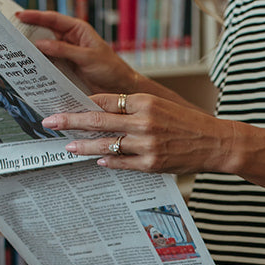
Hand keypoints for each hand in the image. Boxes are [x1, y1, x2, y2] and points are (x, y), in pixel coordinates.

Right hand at [15, 9, 138, 94]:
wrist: (120, 88)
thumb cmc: (111, 68)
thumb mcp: (87, 57)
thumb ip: (64, 50)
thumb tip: (41, 44)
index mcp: (77, 30)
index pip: (53, 19)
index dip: (35, 16)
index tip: (19, 15)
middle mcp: (70, 40)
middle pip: (45, 32)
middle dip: (28, 31)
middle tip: (10, 32)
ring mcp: (66, 54)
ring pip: (44, 49)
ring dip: (31, 50)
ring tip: (14, 49)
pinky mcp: (65, 68)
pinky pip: (48, 63)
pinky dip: (39, 64)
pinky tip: (28, 66)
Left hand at [42, 91, 238, 175]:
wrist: (216, 142)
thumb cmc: (187, 123)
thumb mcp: (160, 105)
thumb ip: (132, 108)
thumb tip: (101, 111)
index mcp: (145, 102)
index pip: (105, 100)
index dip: (82, 103)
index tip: (63, 104)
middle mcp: (144, 122)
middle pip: (98, 120)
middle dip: (70, 120)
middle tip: (49, 122)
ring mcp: (147, 145)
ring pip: (106, 144)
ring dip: (83, 145)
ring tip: (67, 146)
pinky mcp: (152, 164)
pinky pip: (121, 163)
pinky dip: (107, 161)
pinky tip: (96, 160)